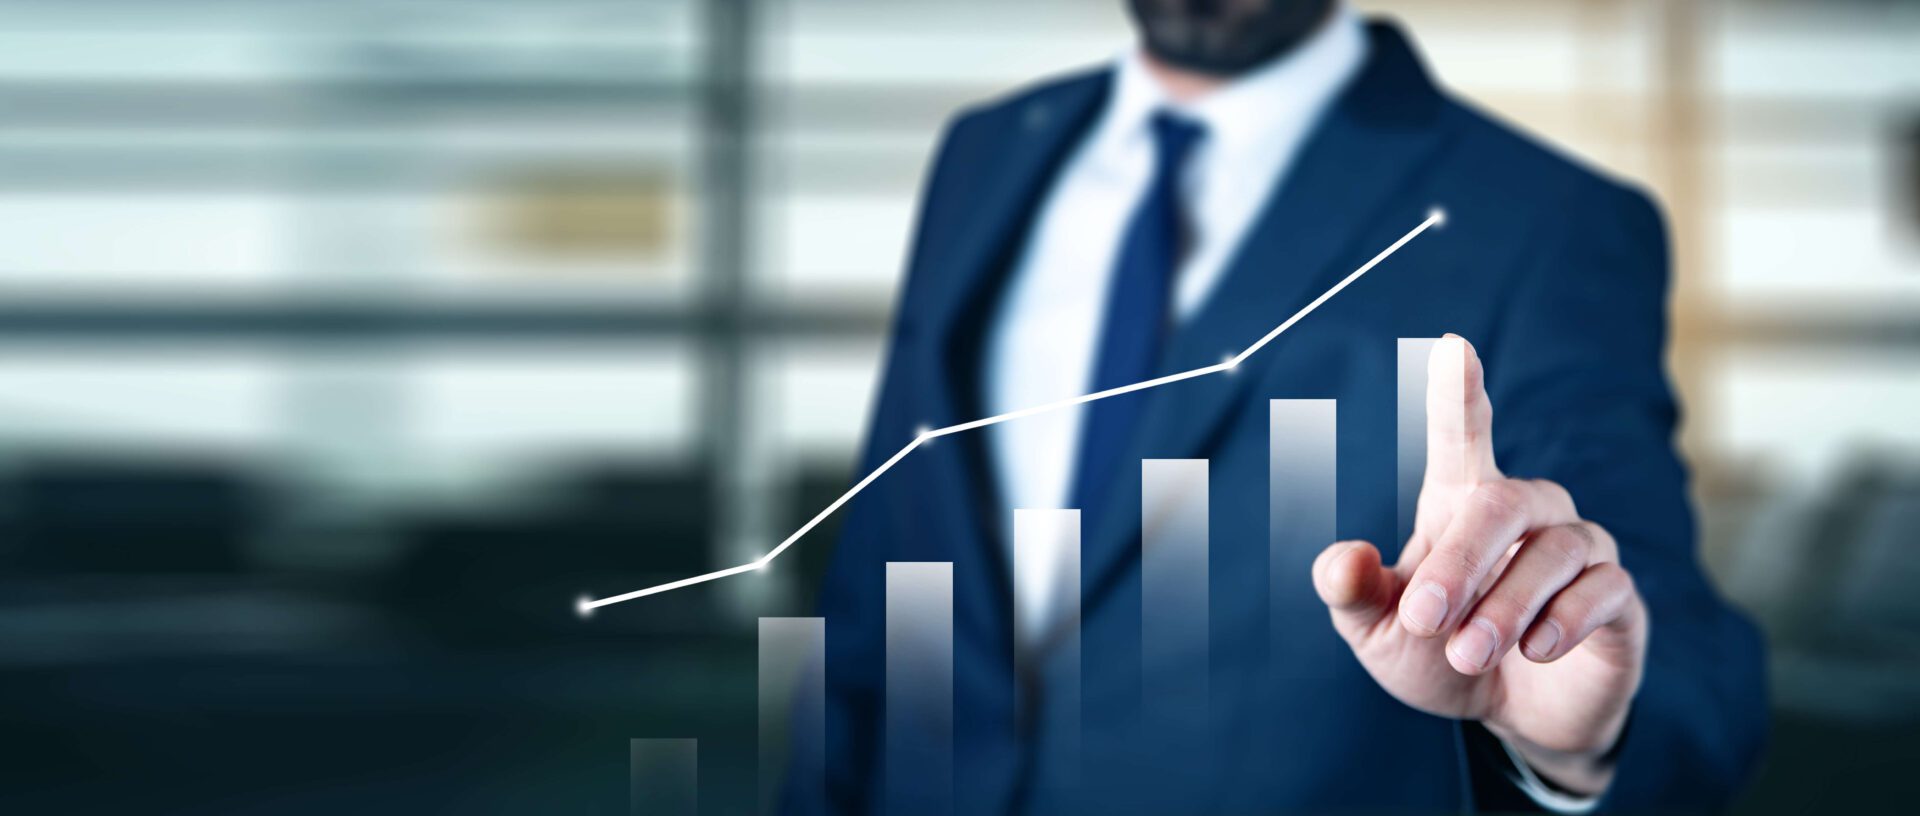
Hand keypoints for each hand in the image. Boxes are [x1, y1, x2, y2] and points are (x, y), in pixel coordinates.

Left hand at [1311, 335, 1646, 795]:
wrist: (1511, 719)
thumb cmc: (1439, 655)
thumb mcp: (1380, 633)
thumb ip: (1354, 594)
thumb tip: (1340, 558)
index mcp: (1460, 504)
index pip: (1463, 436)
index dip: (1457, 393)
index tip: (1452, 346)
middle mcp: (1527, 512)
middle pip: (1498, 503)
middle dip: (1458, 564)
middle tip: (1425, 620)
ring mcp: (1578, 550)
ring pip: (1551, 551)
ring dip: (1504, 607)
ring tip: (1468, 653)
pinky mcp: (1620, 597)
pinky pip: (1604, 588)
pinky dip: (1563, 620)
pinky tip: (1534, 650)